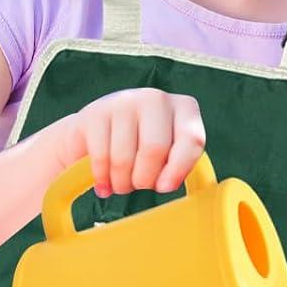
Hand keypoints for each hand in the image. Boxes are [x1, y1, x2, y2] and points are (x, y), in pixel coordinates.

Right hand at [55, 88, 207, 196]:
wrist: (95, 134)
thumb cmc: (141, 149)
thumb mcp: (168, 154)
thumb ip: (177, 167)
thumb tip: (166, 185)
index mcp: (183, 108)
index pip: (191, 139)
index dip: (178, 169)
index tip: (165, 188)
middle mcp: (155, 99)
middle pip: (155, 149)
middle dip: (144, 179)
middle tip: (139, 185)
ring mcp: (124, 102)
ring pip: (124, 157)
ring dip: (122, 182)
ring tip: (120, 184)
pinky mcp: (95, 113)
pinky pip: (101, 157)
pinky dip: (102, 177)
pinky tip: (103, 182)